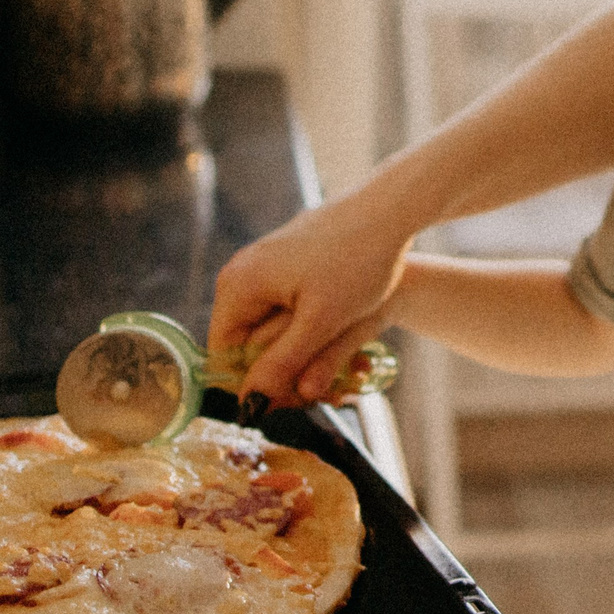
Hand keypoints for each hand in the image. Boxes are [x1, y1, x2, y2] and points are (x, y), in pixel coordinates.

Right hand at [211, 193, 413, 405]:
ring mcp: (266, 270)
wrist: (391, 210)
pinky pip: (291, 315)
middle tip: (328, 393)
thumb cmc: (356, 261)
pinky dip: (314, 334)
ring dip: (306, 358)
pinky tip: (346, 349)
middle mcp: (243, 276)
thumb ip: (281, 364)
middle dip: (286, 373)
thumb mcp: (320, 322)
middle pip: (249, 347)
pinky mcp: (290, 268)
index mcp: (238, 287)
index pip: (222, 358)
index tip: (294, 403)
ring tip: (346, 374)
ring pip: (275, 334)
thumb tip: (247, 404)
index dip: (255, 387)